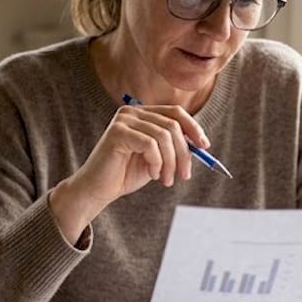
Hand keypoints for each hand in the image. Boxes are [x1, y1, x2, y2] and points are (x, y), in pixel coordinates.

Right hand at [49, 103, 208, 240]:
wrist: (97, 190)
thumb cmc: (125, 175)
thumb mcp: (157, 159)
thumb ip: (174, 147)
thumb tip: (201, 144)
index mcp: (142, 114)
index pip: (175, 112)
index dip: (193, 128)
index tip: (205, 146)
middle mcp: (132, 112)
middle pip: (173, 125)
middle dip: (184, 153)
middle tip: (183, 176)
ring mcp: (124, 120)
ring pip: (164, 136)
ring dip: (171, 162)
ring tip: (166, 180)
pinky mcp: (118, 132)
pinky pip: (150, 144)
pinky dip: (156, 163)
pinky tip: (151, 174)